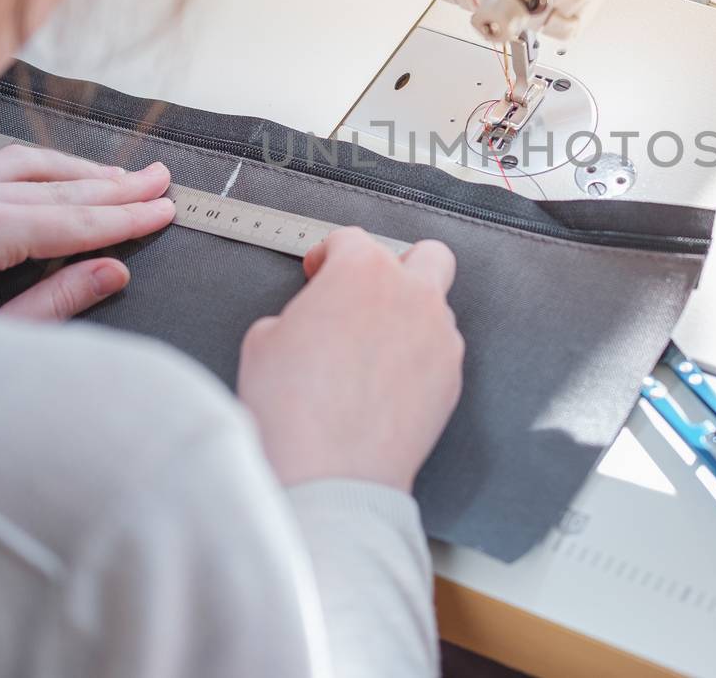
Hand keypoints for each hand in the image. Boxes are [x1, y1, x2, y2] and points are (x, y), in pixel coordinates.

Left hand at [0, 144, 175, 319]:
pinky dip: (34, 169)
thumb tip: (110, 272)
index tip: (162, 210)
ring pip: (24, 164)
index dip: (125, 216)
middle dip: (115, 186)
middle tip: (158, 181)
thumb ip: (58, 301)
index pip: (72, 220)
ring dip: (78, 169)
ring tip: (121, 175)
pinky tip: (57, 173)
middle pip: (56, 187)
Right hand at [238, 228, 462, 491]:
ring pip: (436, 307)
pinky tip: (387, 384)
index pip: (351, 239)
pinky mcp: (452, 378)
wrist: (328, 476)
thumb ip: (299, 311)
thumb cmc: (292, 410)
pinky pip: (439, 352)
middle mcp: (412, 295)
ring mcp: (440, 337)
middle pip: (426, 255)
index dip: (327, 255)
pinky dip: (418, 358)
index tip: (318, 271)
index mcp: (363, 272)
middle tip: (366, 292)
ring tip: (373, 350)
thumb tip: (309, 320)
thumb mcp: (264, 339)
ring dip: (408, 317)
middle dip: (398, 266)